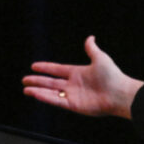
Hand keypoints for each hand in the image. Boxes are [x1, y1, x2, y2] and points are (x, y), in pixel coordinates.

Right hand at [22, 36, 143, 119]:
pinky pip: (56, 101)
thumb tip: (90, 37)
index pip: (58, 69)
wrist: (119, 93)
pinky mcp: (73, 105)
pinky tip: (36, 94)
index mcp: (78, 72)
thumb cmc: (112, 76)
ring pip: (51, 92)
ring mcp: (73, 95)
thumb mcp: (100, 58)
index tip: (34, 66)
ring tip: (26, 89)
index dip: (46, 68)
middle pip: (51, 82)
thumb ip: (92, 49)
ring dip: (38, 90)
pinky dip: (46, 98)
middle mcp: (74, 84)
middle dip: (38, 81)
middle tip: (25, 80)